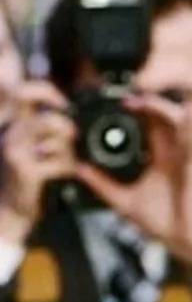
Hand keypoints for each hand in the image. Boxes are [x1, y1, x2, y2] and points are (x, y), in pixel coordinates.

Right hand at [0, 82, 75, 243]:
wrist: (9, 210)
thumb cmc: (25, 177)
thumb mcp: (31, 147)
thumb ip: (43, 128)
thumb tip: (66, 112)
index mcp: (12, 125)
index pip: (22, 91)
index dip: (46, 90)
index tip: (63, 104)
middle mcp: (10, 134)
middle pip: (41, 109)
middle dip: (63, 122)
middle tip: (71, 136)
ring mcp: (16, 152)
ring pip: (54, 136)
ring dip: (69, 148)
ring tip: (68, 160)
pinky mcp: (26, 171)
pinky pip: (59, 161)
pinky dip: (69, 167)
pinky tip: (66, 173)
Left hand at [73, 93, 191, 265]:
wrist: (183, 244)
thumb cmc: (162, 222)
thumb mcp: (124, 201)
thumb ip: (102, 185)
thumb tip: (78, 170)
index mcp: (160, 159)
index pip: (151, 126)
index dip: (140, 109)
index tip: (119, 101)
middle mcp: (174, 156)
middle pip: (165, 119)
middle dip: (149, 103)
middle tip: (126, 99)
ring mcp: (186, 162)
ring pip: (181, 126)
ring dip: (165, 111)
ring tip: (146, 101)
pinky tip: (188, 116)